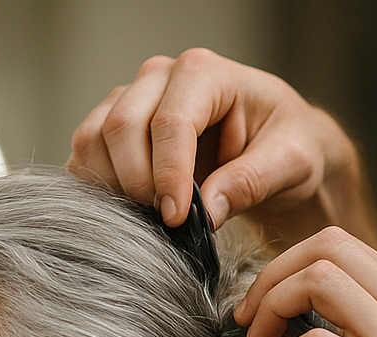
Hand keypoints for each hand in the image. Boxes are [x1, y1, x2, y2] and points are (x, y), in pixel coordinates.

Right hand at [68, 49, 367, 246]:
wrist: (276, 151)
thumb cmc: (287, 147)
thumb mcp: (290, 164)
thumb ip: (251, 182)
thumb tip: (208, 210)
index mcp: (206, 74)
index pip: (170, 121)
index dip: (168, 174)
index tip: (178, 218)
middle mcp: (160, 78)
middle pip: (121, 126)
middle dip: (139, 183)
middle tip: (167, 224)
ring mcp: (132, 100)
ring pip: (93, 139)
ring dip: (114, 187)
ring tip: (151, 218)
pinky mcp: (115, 128)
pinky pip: (86, 157)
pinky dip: (98, 188)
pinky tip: (129, 213)